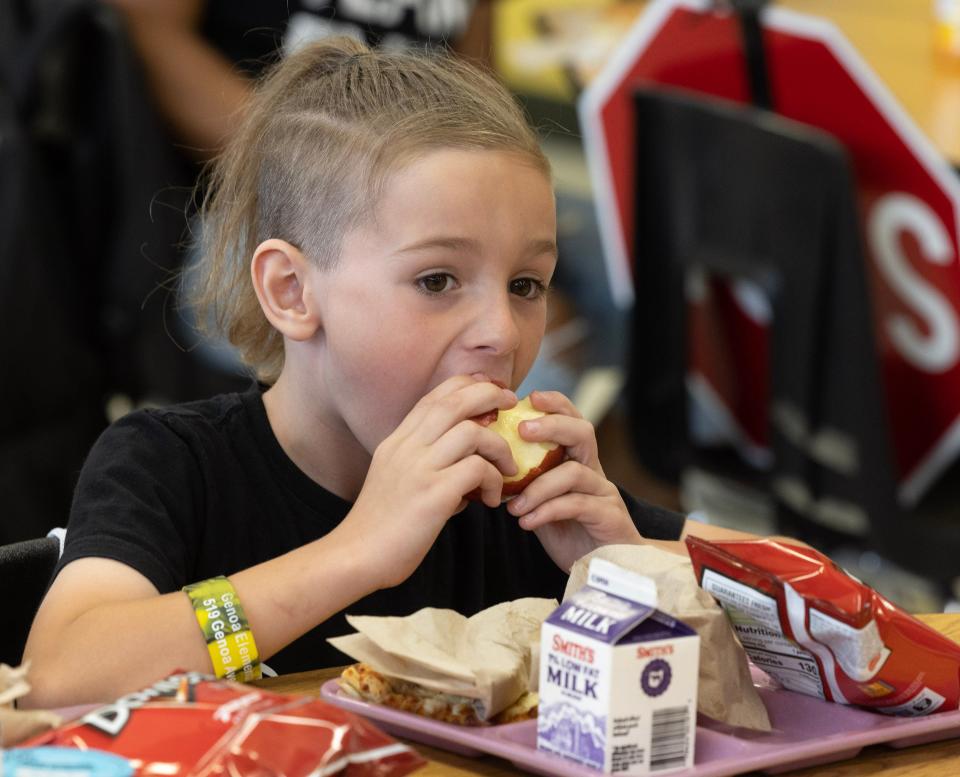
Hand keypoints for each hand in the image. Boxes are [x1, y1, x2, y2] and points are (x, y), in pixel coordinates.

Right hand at [337, 375, 518, 589]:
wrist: (355, 556)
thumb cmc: (380, 526)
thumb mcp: (395, 479)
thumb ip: (425, 465)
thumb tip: (465, 468)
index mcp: (397, 440)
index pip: (435, 395)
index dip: (467, 385)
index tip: (489, 393)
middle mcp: (407, 447)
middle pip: (455, 400)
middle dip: (489, 394)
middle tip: (510, 404)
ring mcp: (419, 468)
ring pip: (472, 432)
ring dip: (499, 447)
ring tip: (507, 469)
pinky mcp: (434, 494)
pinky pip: (478, 469)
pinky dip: (493, 481)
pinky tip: (490, 499)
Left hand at [505, 391, 641, 571]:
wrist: (603, 570)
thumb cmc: (567, 531)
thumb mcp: (541, 501)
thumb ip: (524, 481)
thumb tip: (483, 462)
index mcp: (578, 460)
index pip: (572, 419)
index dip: (555, 404)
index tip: (529, 396)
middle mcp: (594, 471)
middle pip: (582, 432)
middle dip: (552, 425)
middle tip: (521, 430)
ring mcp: (604, 493)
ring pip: (575, 472)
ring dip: (538, 486)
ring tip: (514, 504)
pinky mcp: (608, 517)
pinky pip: (577, 505)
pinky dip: (547, 510)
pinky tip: (525, 522)